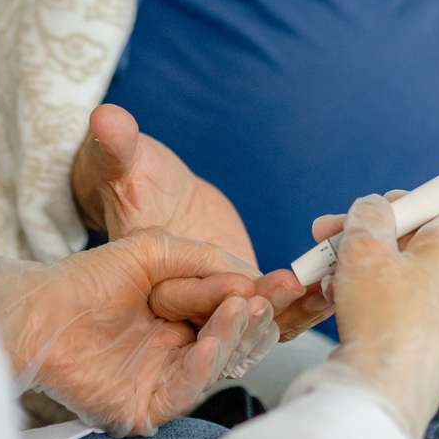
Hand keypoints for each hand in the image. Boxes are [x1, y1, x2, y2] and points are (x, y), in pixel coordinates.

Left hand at [0, 230, 275, 435]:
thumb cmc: (87, 279)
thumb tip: (251, 275)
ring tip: (243, 309)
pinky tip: (211, 339)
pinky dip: (204, 364)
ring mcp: (164, 380)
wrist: (35, 310)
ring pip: (218, 365)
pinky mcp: (145, 408)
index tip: (291, 281)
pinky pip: (186, 391)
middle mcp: (179, 351)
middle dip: (258, 319)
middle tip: (270, 299)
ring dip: (234, 336)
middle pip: (236, 341)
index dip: (264, 298)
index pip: (237, 311)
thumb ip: (202, 257)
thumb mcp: (152, 250)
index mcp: (185, 318)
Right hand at [73, 105, 335, 340]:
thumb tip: (104, 117)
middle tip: (293, 290)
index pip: (174, 294)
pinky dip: (301, 302)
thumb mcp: (125, 159)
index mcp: (146, 276)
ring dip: (288, 310)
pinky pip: (273, 308)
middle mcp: (179, 301)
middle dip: (257, 308)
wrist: (163, 194)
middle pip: (217, 318)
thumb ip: (117, 146)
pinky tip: (334, 287)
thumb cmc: (135, 173)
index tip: (242, 282)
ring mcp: (214, 303)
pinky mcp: (242, 296)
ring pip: (250, 321)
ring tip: (325, 290)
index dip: (205, 292)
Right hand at [305, 195, 438, 438]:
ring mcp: (433, 323)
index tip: (376, 207)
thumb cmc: (383, 317)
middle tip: (326, 234)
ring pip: (391, 280)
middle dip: (364, 237)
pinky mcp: (412, 349)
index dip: (410, 204)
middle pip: (408, 246)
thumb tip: (374, 207)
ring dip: (355, 269)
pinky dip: (359, 301)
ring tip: (323, 273)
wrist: (383, 391)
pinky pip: (386, 312)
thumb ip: (368, 216)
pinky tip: (333, 304)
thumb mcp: (367, 247)